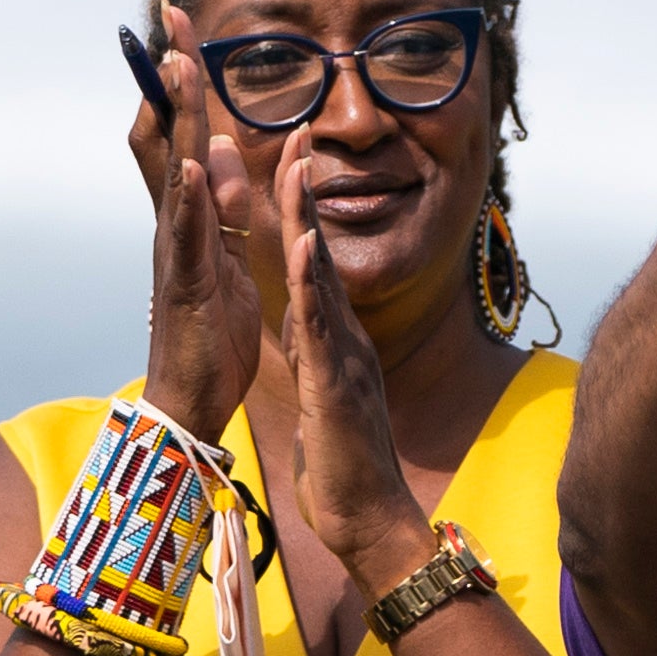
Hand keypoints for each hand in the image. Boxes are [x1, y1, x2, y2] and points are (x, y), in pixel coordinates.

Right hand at [128, 6, 282, 437]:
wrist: (192, 402)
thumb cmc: (212, 333)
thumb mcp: (229, 257)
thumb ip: (228, 207)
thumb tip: (221, 153)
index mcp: (190, 216)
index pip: (181, 134)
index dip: (182, 82)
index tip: (183, 27)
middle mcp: (174, 222)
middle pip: (166, 134)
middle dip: (170, 76)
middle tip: (171, 18)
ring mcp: (175, 250)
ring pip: (172, 171)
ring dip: (176, 118)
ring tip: (181, 66)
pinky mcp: (185, 284)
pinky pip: (186, 235)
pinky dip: (190, 198)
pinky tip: (195, 163)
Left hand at [269, 129, 436, 594]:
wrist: (370, 520)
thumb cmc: (344, 467)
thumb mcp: (327, 395)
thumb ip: (323, 356)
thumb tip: (312, 326)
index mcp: (336, 341)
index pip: (313, 265)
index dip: (299, 212)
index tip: (287, 160)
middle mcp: (344, 338)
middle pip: (319, 255)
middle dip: (304, 194)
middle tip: (295, 134)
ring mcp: (344, 358)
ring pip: (321, 279)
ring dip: (307, 223)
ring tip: (293, 169)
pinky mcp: (336, 386)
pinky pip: (321, 329)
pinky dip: (311, 286)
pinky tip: (304, 250)